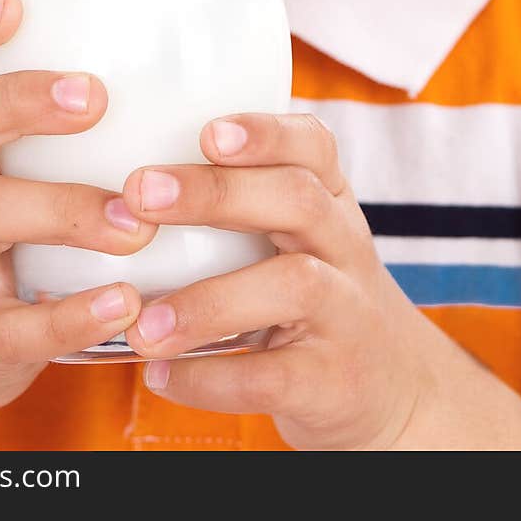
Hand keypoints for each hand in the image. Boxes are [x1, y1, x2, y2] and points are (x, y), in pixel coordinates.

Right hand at [0, 0, 152, 432]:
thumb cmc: (2, 215)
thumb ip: (51, 100)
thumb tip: (173, 30)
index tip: (11, 3)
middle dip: (19, 101)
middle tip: (93, 96)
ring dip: (69, 210)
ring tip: (137, 222)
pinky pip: (15, 323)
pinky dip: (71, 316)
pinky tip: (126, 303)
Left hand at [118, 112, 427, 450]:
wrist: (395, 389)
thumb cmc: (317, 293)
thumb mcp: (300, 237)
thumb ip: (242, 200)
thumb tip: (125, 174)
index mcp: (330, 201)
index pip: (313, 146)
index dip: (265, 133)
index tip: (208, 132)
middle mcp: (344, 246)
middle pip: (298, 200)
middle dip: (216, 193)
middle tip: (140, 194)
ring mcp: (346, 313)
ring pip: (293, 285)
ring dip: (208, 302)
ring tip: (143, 323)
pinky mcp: (333, 381)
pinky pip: (273, 377)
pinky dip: (211, 379)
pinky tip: (160, 374)